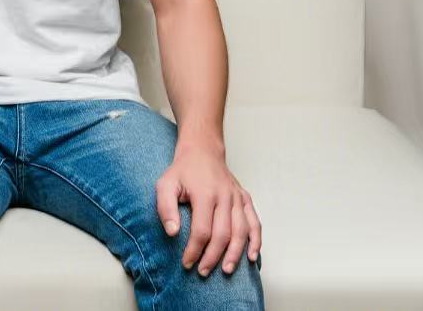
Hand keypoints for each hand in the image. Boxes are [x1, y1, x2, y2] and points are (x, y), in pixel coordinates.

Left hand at [156, 141, 262, 276]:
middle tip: (203, 271)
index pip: (202, 230)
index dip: (195, 250)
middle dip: (213, 256)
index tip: (187, 263)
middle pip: (223, 234)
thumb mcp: (165, 184)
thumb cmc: (182, 170)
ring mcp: (238, 198)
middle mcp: (225, 196)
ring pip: (242, 231)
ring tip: (226, 270)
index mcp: (205, 194)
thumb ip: (165, 208)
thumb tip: (172, 233)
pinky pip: (255, 223)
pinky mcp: (245, 199)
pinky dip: (256, 241)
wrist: (202, 150)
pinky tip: (252, 257)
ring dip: (235, 253)